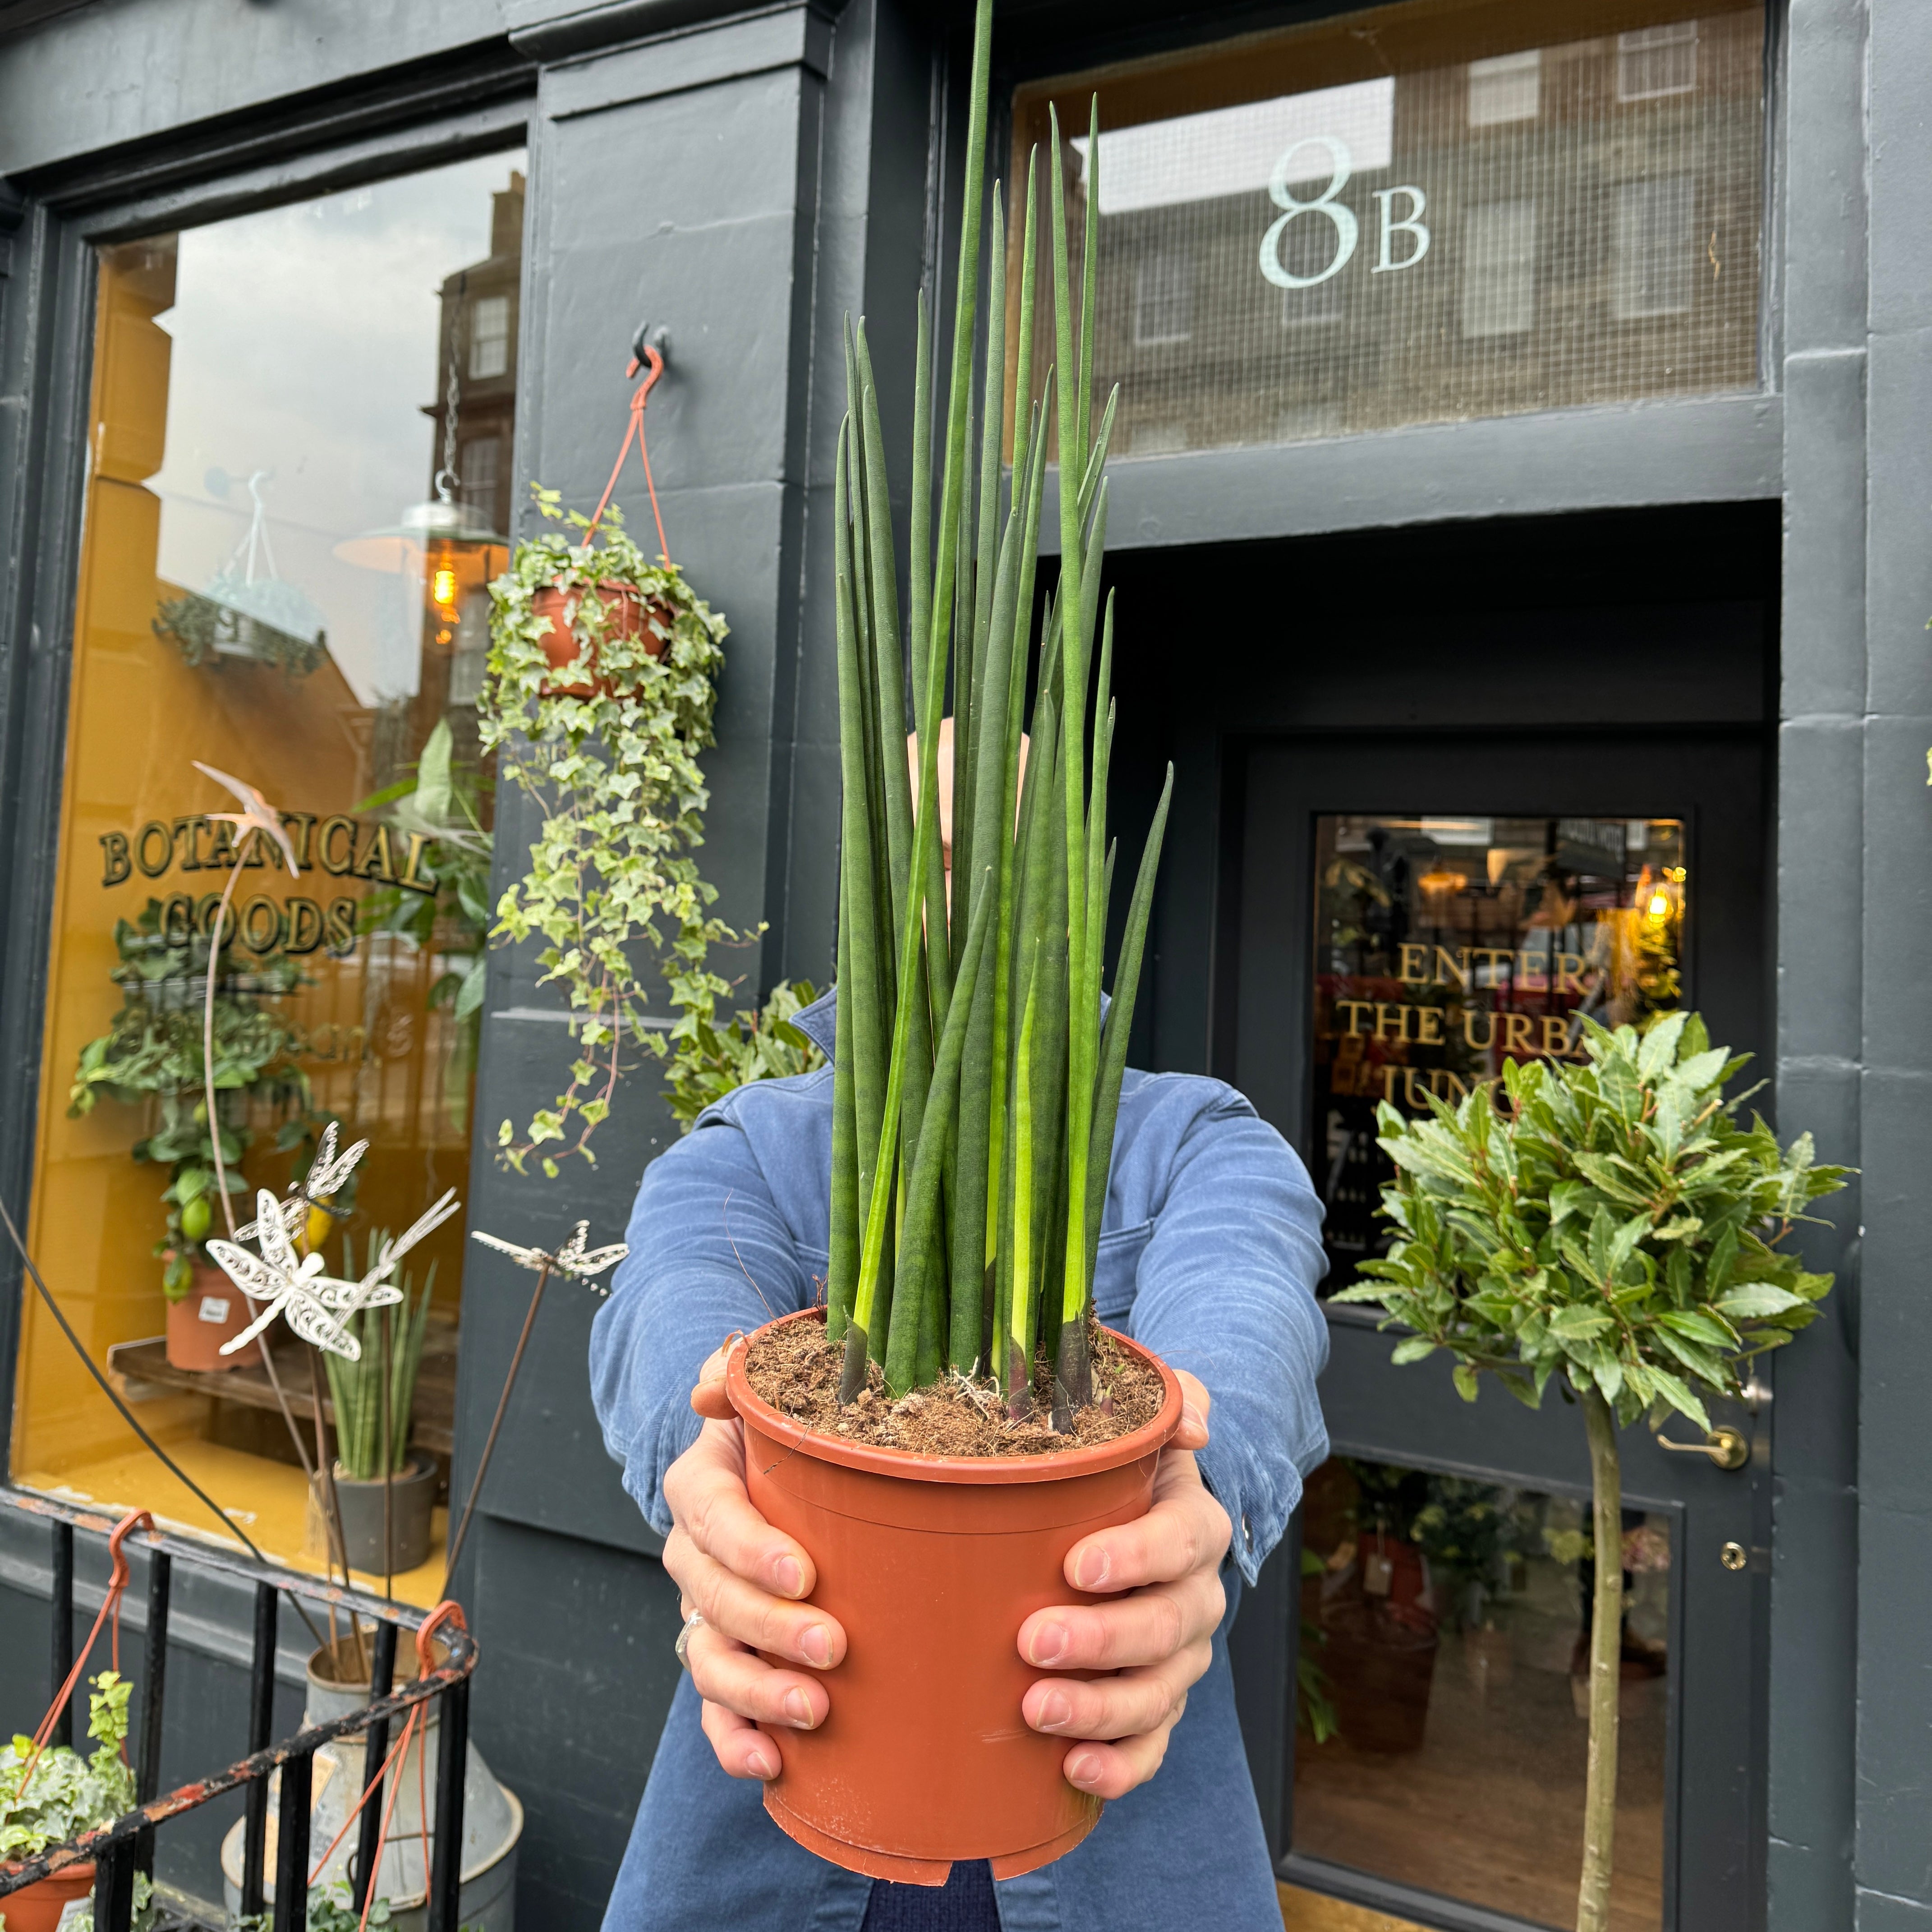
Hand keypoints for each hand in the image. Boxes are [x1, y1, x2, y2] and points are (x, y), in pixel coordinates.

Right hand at [666, 1347, 846, 1780]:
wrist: (780, 1477)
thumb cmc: (785, 1436)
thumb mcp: (770, 1395)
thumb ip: (744, 1375)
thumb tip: (719, 1368)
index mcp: (702, 1485)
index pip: (713, 1515)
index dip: (750, 1547)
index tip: (804, 1572)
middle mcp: (694, 1554)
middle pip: (712, 1597)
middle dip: (768, 1627)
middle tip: (832, 1646)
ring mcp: (705, 1613)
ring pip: (709, 1659)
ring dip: (754, 1692)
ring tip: (812, 1711)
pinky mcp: (725, 1659)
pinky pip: (715, 1710)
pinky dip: (734, 1740)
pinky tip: (770, 1764)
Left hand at [1017, 1369, 1228, 1799]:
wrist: (1131, 1514)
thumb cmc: (1122, 1466)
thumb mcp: (1141, 1419)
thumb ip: (1169, 1403)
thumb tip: (1193, 1425)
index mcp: (1193, 1525)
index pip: (1180, 1542)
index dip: (1135, 1557)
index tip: (1075, 1565)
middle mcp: (1196, 1595)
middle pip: (1165, 1628)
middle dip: (1101, 1641)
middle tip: (1034, 1641)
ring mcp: (1180, 1657)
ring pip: (1156, 1694)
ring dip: (1100, 1710)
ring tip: (1037, 1709)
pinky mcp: (1157, 1703)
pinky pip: (1151, 1745)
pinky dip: (1119, 1766)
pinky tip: (1075, 1769)